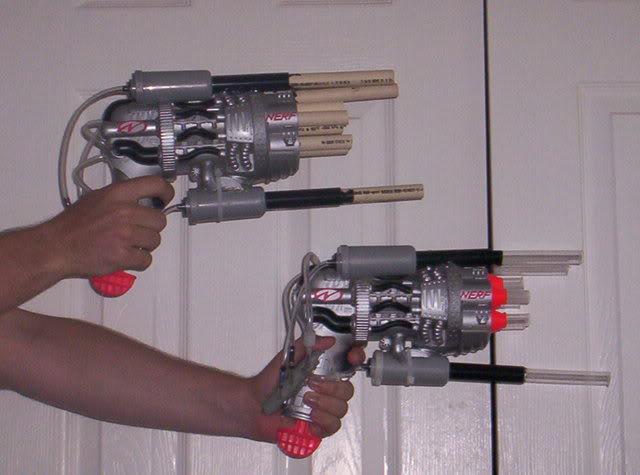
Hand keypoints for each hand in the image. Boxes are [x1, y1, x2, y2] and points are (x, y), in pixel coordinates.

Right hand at [41, 176, 174, 277]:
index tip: (166, 197)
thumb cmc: (74, 224)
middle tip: (138, 230)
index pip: (155, 184)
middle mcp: (124, 212)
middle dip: (151, 227)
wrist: (57, 246)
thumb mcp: (97, 198)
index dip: (166, 191)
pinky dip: (139, 261)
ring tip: (128, 244)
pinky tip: (127, 256)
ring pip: (155, 241)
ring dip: (145, 245)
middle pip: (160, 220)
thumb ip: (122, 197)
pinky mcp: (122, 255)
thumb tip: (144, 197)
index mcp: (117, 194)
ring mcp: (124, 234)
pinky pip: (146, 259)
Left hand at [247, 336, 365, 442]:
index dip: (355, 359)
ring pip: (341, 410)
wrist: (254, 405)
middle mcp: (326, 391)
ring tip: (306, 403)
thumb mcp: (287, 357)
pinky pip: (332, 427)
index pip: (348, 365)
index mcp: (322, 373)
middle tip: (312, 386)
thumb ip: (306, 345)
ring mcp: (323, 409)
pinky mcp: (318, 426)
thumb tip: (327, 340)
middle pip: (348, 391)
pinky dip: (321, 423)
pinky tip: (310, 420)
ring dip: (323, 406)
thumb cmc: (269, 383)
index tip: (352, 357)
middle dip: (331, 389)